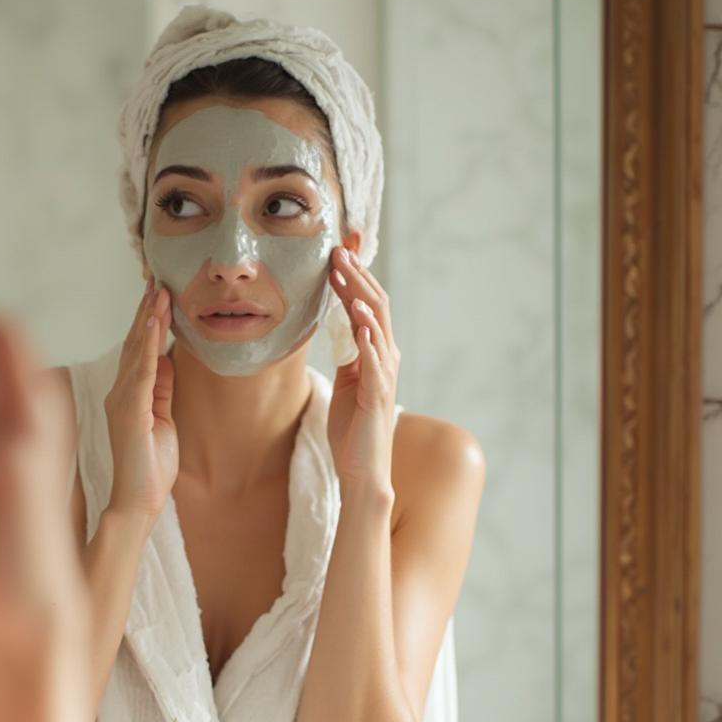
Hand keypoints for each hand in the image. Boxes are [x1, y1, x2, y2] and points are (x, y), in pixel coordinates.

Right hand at [104, 279, 176, 524]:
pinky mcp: (130, 412)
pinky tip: (156, 325)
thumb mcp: (163, 418)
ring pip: (137, 351)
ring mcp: (123, 400)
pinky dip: (149, 346)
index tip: (159, 290)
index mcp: (130, 394)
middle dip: (147, 309)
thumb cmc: (150, 466)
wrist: (138, 502)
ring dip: (149, 319)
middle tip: (157, 277)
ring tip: (159, 291)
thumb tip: (168, 358)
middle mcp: (121, 392)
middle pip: (136, 343)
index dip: (149, 319)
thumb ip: (163, 388)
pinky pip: (142, 373)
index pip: (140, 349)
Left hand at [326, 248, 400, 493]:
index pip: (367, 306)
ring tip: (346, 275)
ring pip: (378, 327)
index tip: (335, 256)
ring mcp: (384, 376)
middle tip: (338, 253)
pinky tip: (359, 320)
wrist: (361, 468)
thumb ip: (350, 354)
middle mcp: (386, 359)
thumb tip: (343, 327)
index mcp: (376, 353)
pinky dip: (368, 338)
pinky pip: (375, 361)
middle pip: (376, 307)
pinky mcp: (377, 395)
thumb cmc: (353, 428)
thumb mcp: (349, 381)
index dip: (353, 280)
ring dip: (361, 298)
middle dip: (357, 278)